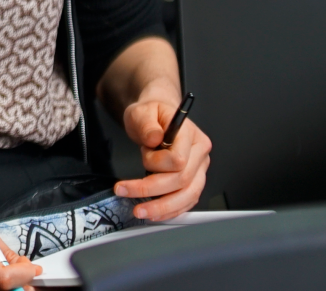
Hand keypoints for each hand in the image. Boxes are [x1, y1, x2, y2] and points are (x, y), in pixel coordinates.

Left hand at [115, 98, 210, 220]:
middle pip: (182, 181)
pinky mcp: (193, 182)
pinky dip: (170, 210)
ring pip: (187, 196)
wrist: (157, 117)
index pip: (179, 159)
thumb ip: (147, 124)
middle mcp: (200, 155)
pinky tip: (154, 213)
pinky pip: (186, 202)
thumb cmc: (152, 114)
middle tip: (125, 192)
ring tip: (140, 211)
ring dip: (162, 207)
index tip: (141, 158)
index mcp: (191, 136)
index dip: (157, 164)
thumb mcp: (142, 111)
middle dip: (151, 191)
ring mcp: (199, 170)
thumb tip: (154, 139)